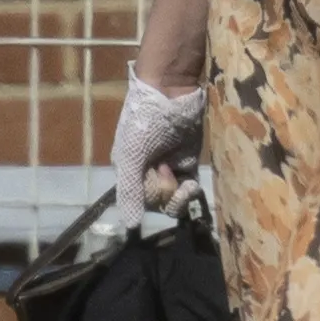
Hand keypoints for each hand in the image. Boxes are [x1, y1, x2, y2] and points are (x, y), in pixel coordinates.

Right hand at [111, 71, 206, 210]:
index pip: (139, 202)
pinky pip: (188, 188)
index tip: (158, 178)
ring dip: (180, 196)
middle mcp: (147, 174)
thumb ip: (130, 191)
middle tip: (166, 169)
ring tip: (182, 178)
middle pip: (159, 203)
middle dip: (166, 192)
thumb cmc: (144, 122)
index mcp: (128, 173)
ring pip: (175, 199)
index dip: (152, 197)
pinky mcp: (188, 162)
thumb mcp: (131, 157)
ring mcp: (169, 169)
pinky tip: (191, 186)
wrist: (171, 93)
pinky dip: (190, 192)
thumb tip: (131, 226)